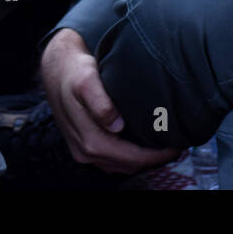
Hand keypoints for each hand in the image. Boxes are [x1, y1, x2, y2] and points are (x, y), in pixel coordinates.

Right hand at [40, 29, 179, 173]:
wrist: (56, 68)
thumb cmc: (74, 71)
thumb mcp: (86, 80)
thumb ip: (100, 102)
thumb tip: (116, 125)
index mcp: (89, 140)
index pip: (131, 158)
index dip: (156, 156)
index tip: (176, 145)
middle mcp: (85, 151)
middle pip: (128, 165)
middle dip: (154, 159)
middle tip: (177, 145)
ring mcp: (84, 150)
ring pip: (121, 165)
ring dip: (143, 159)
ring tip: (164, 144)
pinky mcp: (85, 145)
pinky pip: (113, 159)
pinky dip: (130, 156)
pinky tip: (142, 143)